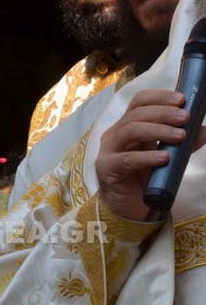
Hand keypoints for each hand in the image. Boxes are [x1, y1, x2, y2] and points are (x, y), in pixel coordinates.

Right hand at [95, 90, 205, 220]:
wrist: (128, 208)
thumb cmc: (143, 177)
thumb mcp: (165, 155)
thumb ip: (182, 144)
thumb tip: (205, 131)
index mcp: (128, 126)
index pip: (139, 101)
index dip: (159, 97)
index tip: (182, 99)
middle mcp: (115, 134)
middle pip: (136, 114)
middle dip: (163, 113)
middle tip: (185, 118)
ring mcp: (109, 151)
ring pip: (131, 130)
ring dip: (158, 130)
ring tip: (180, 136)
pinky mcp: (108, 169)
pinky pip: (128, 159)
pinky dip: (148, 157)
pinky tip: (164, 158)